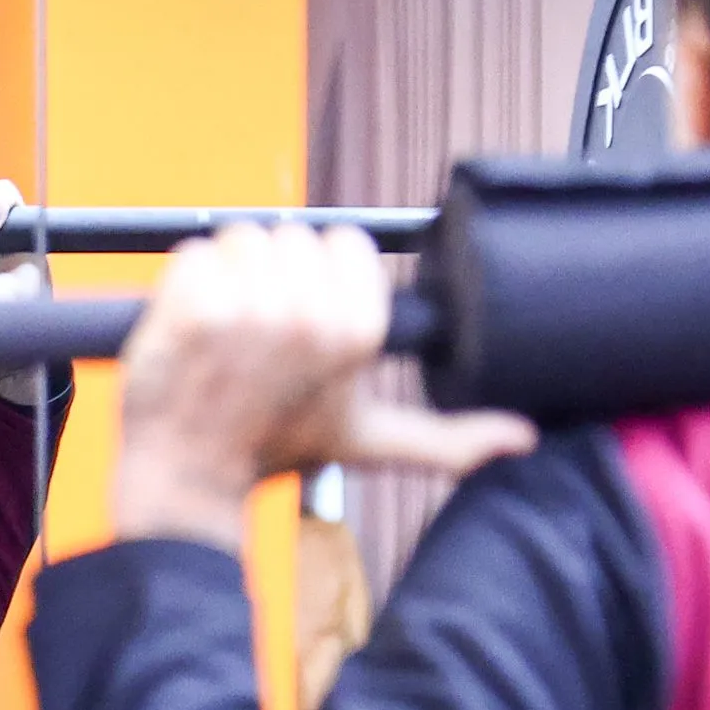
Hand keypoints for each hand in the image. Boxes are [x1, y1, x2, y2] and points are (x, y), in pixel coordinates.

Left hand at [114, 224, 537, 549]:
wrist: (189, 475)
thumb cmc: (276, 447)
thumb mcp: (368, 441)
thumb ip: (449, 441)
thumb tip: (522, 438)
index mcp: (358, 333)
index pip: (346, 244)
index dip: (323, 276)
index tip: (305, 317)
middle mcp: (309, 317)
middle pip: (294, 235)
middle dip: (275, 273)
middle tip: (260, 331)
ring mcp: (247, 311)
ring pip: (243, 237)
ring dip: (230, 274)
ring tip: (227, 330)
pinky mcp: (190, 306)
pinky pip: (194, 252)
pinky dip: (187, 279)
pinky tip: (192, 326)